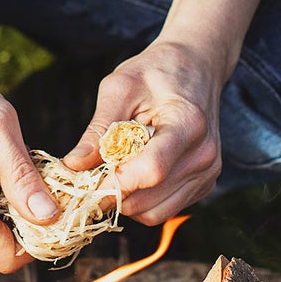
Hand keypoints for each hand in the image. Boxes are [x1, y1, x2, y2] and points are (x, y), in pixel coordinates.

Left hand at [63, 38, 224, 222]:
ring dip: (125, 202)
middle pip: (150, 200)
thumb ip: (98, 129)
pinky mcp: (204, 184)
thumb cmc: (156, 72)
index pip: (150, 170)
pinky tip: (132, 175)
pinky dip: (141, 202)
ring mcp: (208, 173)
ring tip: (110, 174)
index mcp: (188, 124)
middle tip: (88, 179)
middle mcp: (204, 155)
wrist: (196, 67)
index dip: (112, 183)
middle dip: (112, 195)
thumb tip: (72, 165)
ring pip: (155, 213)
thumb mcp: (120, 88)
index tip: (82, 182)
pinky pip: (165, 210)